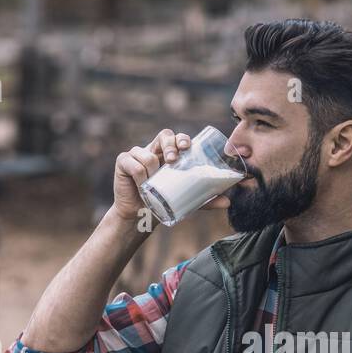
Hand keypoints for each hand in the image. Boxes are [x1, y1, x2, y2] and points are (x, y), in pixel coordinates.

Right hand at [110, 128, 231, 225]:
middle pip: (163, 135)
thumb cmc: (163, 203)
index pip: (176, 138)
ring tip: (152, 181)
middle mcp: (153, 150)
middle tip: (173, 159)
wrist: (140, 216)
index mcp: (168, 155)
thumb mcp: (187, 200)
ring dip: (151, 167)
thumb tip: (228, 203)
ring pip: (146, 152)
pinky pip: (132, 163)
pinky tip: (141, 183)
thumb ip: (205, 200)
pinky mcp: (123, 162)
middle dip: (170, 144)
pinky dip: (138, 173)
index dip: (181, 139)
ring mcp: (137, 155)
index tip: (186, 147)